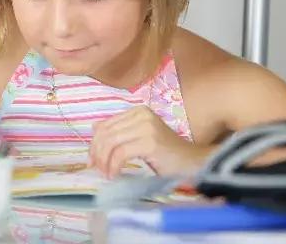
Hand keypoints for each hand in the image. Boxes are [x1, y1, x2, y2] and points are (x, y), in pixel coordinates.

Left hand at [89, 105, 208, 177]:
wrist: (194, 163)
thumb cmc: (167, 155)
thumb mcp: (140, 139)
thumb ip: (121, 133)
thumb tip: (94, 131)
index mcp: (138, 111)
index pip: (105, 124)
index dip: (94, 143)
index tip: (91, 160)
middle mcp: (141, 115)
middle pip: (106, 133)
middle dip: (96, 153)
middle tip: (95, 169)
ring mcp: (146, 127)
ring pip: (111, 143)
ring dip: (104, 161)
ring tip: (106, 174)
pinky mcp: (150, 142)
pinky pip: (121, 153)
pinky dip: (114, 166)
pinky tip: (114, 175)